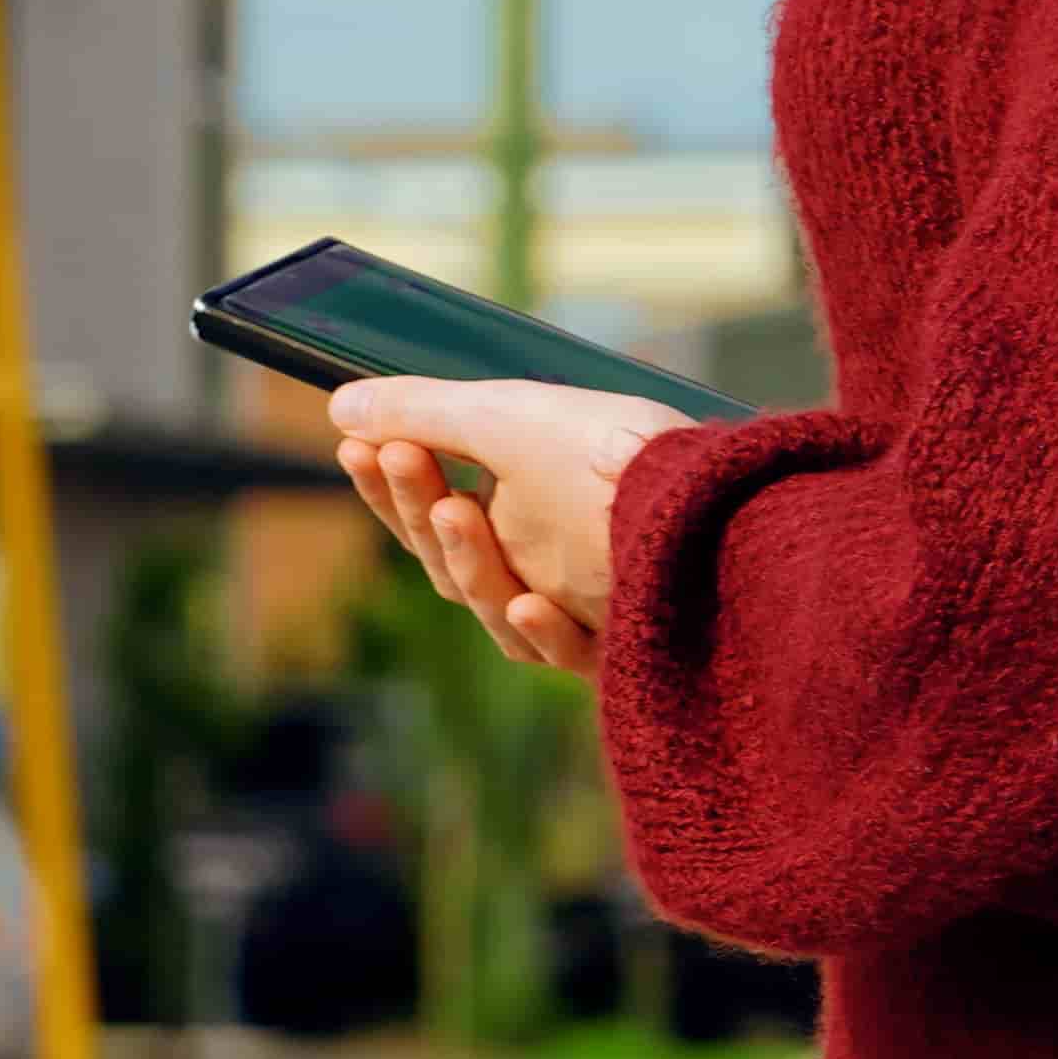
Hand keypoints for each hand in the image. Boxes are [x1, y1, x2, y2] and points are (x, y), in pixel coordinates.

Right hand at [327, 376, 697, 677]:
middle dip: (416, 504)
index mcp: (521, 503)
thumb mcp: (508, 416)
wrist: (718, 497)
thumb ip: (423, 412)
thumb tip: (338, 406)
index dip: (389, 480)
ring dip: (469, 561)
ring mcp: (580, 602)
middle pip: (452, 558)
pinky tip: (530, 601)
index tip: (352, 442)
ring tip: (458, 508)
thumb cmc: (609, 447)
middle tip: (397, 455)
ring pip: (494, 606)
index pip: (431, 506)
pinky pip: (564, 652)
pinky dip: (541, 631)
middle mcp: (546, 557)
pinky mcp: (618, 643)